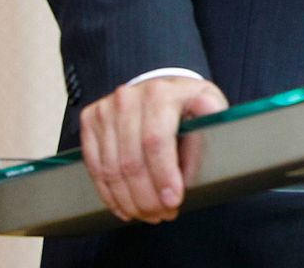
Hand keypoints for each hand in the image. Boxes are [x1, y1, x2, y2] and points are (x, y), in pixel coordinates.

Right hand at [78, 75, 229, 223]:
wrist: (161, 88)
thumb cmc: (187, 102)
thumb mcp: (209, 107)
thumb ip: (208, 129)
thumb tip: (212, 148)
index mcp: (162, 93)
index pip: (156, 141)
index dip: (163, 175)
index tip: (173, 200)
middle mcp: (129, 98)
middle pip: (131, 161)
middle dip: (147, 196)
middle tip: (163, 214)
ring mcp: (106, 109)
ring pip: (110, 169)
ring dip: (129, 200)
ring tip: (147, 214)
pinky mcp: (91, 121)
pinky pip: (94, 167)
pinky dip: (109, 194)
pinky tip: (124, 207)